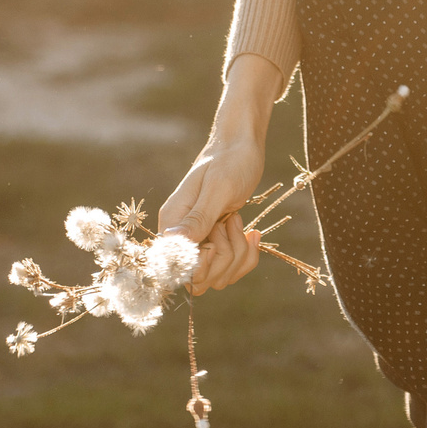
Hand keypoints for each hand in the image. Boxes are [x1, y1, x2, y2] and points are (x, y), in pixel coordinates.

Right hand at [157, 54, 284, 294]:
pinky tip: (253, 233)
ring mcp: (200, 242)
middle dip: (225, 258)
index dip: (201, 265)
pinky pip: (232, 269)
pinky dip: (247, 255)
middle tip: (231, 222)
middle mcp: (182, 237)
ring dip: (238, 255)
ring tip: (241, 222)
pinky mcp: (218, 244)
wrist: (242, 147)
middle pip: (200, 280)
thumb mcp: (218, 188)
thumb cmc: (230, 161)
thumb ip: (198, 218)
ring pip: (218, 278)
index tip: (216, 234)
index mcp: (173, 223)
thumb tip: (174, 246)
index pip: (178, 268)